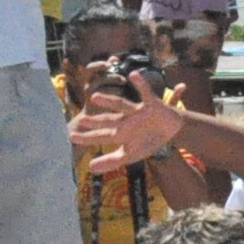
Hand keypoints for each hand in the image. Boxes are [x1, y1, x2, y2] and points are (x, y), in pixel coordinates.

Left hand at [69, 90, 184, 174]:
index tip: (71, 136)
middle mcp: (125, 120)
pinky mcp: (151, 104)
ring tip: (94, 97)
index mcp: (120, 133)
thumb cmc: (148, 141)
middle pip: (108, 120)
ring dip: (108, 101)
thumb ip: (111, 161)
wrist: (172, 130)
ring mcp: (137, 111)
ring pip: (121, 105)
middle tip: (82, 120)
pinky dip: (141, 84)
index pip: (100, 135)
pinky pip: (145, 92)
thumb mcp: (130, 154)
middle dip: (96, 121)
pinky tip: (133, 75)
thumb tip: (89, 168)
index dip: (87, 137)